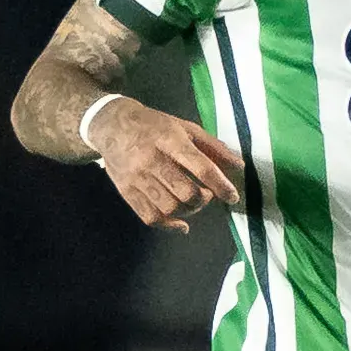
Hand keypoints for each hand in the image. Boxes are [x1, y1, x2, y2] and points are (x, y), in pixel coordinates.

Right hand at [90, 98, 242, 232]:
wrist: (110, 125)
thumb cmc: (154, 126)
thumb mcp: (185, 128)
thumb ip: (213, 147)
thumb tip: (239, 166)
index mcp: (170, 140)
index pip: (201, 167)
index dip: (221, 185)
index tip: (232, 196)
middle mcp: (152, 160)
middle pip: (186, 192)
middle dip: (204, 199)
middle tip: (207, 194)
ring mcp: (137, 178)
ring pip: (170, 208)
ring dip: (189, 211)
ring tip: (193, 202)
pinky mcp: (126, 191)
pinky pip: (150, 217)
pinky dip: (169, 226)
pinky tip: (181, 224)